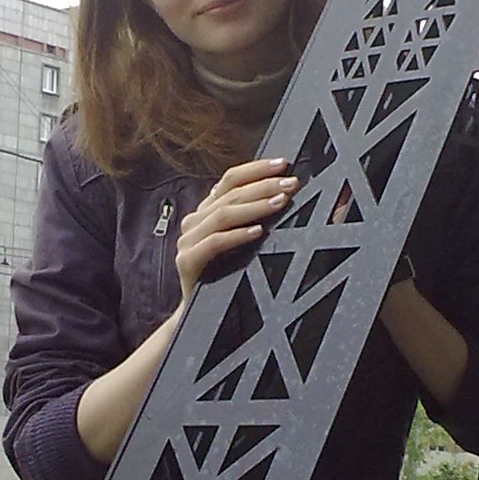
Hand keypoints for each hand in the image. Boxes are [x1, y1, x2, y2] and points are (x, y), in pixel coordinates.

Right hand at [175, 158, 298, 300]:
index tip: (283, 164)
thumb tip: (284, 195)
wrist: (202, 315)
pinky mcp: (187, 261)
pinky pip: (214, 243)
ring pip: (223, 215)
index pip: (229, 179)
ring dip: (255, 207)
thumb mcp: (240, 242)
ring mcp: (187, 241)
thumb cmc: (226, 276)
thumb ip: (252, 218)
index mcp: (206, 211)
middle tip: (291, 184)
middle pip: (230, 194)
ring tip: (280, 202)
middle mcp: (194, 221)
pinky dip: (237, 236)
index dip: (256, 169)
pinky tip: (258, 231)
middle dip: (264, 186)